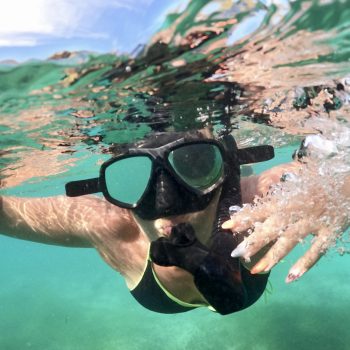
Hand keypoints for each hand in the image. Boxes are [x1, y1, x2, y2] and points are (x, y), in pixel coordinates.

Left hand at [223, 164, 348, 282]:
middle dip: (253, 241)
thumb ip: (279, 196)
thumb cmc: (318, 183)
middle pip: (272, 228)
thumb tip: (260, 205)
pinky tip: (291, 277)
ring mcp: (314, 221)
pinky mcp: (331, 231)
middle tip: (235, 254)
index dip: (244, 218)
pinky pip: (317, 250)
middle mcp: (296, 210)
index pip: (261, 209)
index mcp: (287, 198)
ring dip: (273, 257)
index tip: (225, 226)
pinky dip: (305, 264)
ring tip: (257, 270)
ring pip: (290, 241)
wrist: (349, 183)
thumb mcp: (296, 185)